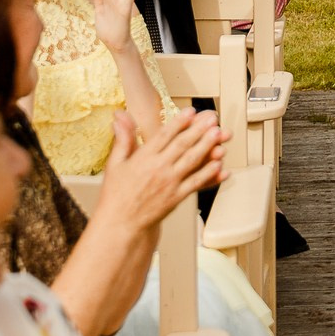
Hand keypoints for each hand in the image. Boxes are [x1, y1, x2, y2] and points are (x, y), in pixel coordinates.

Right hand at [97, 109, 224, 238]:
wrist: (121, 224)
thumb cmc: (116, 194)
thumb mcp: (115, 164)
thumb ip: (123, 139)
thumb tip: (120, 115)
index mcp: (143, 158)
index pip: (164, 135)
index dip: (179, 122)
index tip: (191, 111)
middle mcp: (158, 168)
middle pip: (182, 144)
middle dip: (199, 129)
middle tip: (212, 118)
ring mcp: (169, 183)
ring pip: (192, 160)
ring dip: (207, 146)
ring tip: (219, 134)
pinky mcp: (176, 197)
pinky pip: (195, 183)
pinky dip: (208, 173)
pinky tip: (219, 164)